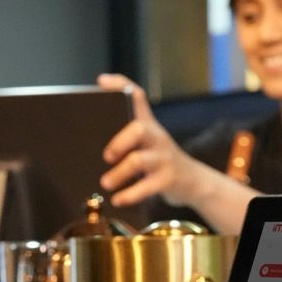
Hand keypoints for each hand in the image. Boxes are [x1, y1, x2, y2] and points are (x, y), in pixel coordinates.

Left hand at [97, 73, 204, 207]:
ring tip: (106, 183)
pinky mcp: (168, 180)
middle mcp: (157, 138)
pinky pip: (147, 187)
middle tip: (106, 156)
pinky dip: (129, 195)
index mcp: (149, 126)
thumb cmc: (160, 163)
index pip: (137, 97)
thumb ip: (126, 137)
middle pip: (139, 128)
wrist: (194, 182)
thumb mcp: (147, 144)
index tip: (102, 82)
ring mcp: (164, 159)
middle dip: (119, 141)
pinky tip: (117, 200)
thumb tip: (87, 141)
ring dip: (118, 173)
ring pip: (139, 160)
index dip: (121, 85)